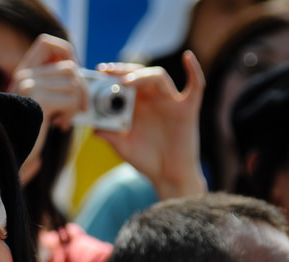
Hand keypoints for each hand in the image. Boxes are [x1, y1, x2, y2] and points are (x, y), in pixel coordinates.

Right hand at [9, 33, 84, 182]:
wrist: (5, 156)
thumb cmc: (24, 136)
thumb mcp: (39, 106)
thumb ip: (52, 88)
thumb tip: (80, 78)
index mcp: (24, 73)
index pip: (48, 43)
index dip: (67, 54)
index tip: (73, 78)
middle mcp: (24, 75)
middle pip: (70, 67)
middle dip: (80, 90)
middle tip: (75, 110)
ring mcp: (28, 85)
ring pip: (73, 84)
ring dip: (74, 106)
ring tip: (61, 120)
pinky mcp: (37, 100)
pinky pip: (70, 99)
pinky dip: (70, 114)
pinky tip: (58, 125)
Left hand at [94, 51, 206, 199]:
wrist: (168, 176)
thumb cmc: (147, 162)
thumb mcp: (124, 148)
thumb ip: (110, 137)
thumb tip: (94, 129)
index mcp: (137, 106)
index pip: (124, 82)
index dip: (112, 76)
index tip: (97, 73)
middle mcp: (153, 100)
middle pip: (139, 75)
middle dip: (122, 71)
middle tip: (106, 70)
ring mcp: (170, 102)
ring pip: (159, 78)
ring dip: (142, 76)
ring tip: (126, 82)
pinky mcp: (187, 109)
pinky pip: (195, 87)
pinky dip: (194, 70)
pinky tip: (187, 57)